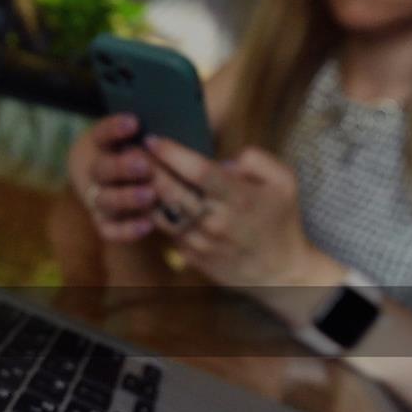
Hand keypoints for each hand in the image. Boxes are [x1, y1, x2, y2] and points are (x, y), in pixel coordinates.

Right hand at [68, 114, 157, 241]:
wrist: (114, 179)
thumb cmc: (140, 152)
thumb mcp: (140, 139)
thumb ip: (156, 137)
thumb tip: (186, 133)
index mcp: (100, 145)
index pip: (102, 134)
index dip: (114, 128)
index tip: (134, 122)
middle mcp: (95, 172)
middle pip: (101, 169)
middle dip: (122, 167)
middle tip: (144, 165)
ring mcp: (98, 197)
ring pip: (105, 200)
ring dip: (126, 197)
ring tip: (150, 195)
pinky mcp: (104, 222)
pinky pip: (109, 230)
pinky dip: (126, 229)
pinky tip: (148, 225)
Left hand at [142, 135, 333, 288]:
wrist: (280, 273)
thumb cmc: (281, 220)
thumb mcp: (285, 182)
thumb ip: (256, 160)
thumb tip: (223, 159)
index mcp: (240, 199)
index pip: (199, 172)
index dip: (173, 154)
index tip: (153, 138)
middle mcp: (217, 221)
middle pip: (172, 191)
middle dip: (147, 168)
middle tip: (128, 148)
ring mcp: (201, 241)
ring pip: (161, 212)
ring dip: (140, 190)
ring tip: (126, 169)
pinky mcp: (190, 255)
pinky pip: (164, 230)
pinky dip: (149, 211)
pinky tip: (137, 194)